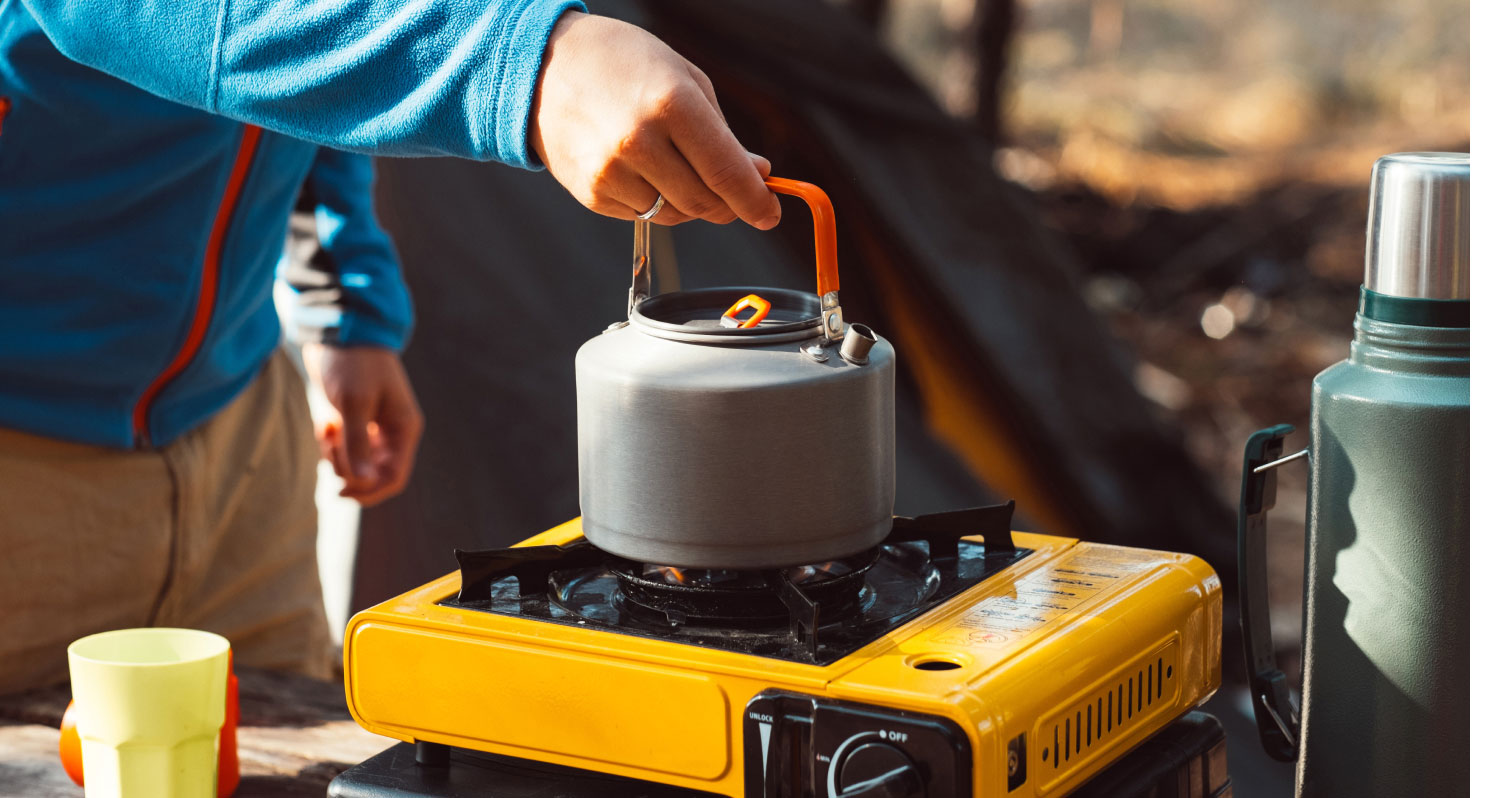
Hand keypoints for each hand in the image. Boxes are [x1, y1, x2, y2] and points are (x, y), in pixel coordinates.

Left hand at [302, 344, 423, 506]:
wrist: (339, 330)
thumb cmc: (353, 364)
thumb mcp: (354, 404)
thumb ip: (357, 444)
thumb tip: (364, 482)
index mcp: (403, 429)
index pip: (394, 477)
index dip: (370, 492)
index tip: (342, 493)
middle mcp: (390, 434)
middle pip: (371, 475)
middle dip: (347, 469)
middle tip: (330, 447)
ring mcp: (370, 429)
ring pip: (353, 465)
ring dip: (334, 456)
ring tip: (326, 430)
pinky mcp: (351, 423)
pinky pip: (340, 449)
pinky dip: (329, 443)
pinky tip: (324, 422)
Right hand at [529, 11, 779, 227]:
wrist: (545, 65)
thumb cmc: (624, 64)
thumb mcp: (685, 80)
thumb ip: (724, 135)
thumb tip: (756, 177)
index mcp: (671, 104)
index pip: (727, 172)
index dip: (755, 201)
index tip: (770, 215)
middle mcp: (638, 141)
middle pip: (705, 202)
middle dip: (728, 204)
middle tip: (734, 193)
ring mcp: (611, 172)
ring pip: (675, 214)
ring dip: (691, 202)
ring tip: (677, 165)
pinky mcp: (592, 193)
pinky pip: (642, 214)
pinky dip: (654, 200)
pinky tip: (642, 167)